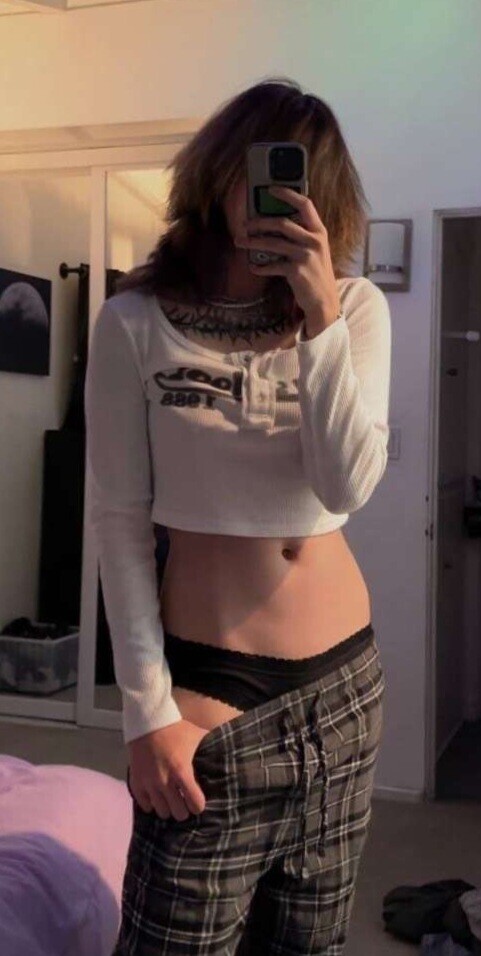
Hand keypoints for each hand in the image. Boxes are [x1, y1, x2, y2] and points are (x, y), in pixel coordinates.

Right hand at [127, 719, 210, 819]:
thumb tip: (230, 750)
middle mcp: (165, 782)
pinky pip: (145, 806)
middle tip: (184, 802)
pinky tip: (156, 797)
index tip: (198, 801)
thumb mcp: (197, 735)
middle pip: (179, 813)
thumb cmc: (176, 729)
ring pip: (162, 812)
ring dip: (168, 807)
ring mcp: (149, 784)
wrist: (148, 721)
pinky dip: (151, 804)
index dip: (198, 805)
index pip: (195, 804)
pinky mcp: (136, 782)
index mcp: (182, 771)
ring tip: (170, 800)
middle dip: (184, 809)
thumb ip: (211, 745)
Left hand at [234, 185, 340, 328]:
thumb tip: (273, 225)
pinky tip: (253, 267)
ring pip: (273, 242)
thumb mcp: (315, 251)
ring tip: (240, 241)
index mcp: (319, 231)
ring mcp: (306, 255)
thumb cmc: (316, 274)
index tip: (271, 190)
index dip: (288, 194)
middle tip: (245, 224)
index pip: (305, 204)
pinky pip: (272, 265)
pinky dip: (260, 266)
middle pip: (282, 223)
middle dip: (259, 222)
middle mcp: (314, 241)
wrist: (325, 302)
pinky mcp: (296, 271)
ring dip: (253, 241)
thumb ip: (301, 237)